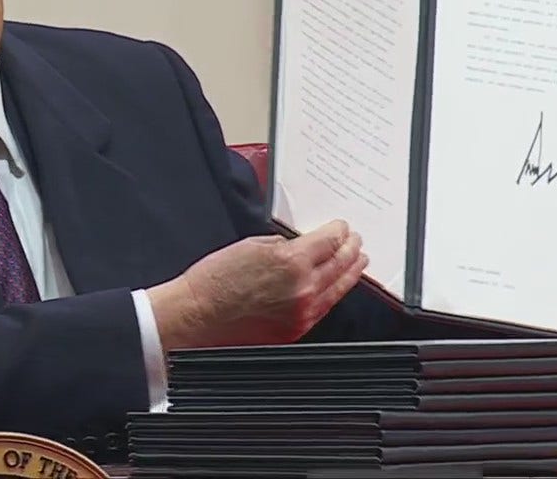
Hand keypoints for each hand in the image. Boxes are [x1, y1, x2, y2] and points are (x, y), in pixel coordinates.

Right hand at [147, 220, 367, 350]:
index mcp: (291, 261)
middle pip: (340, 263)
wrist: (197, 316)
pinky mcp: (295, 330)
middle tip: (355, 241)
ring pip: (338, 288)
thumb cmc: (215, 281)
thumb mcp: (251, 245)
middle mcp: (303, 288)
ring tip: (359, 262)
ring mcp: (302, 312)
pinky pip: (324, 308)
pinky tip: (337, 287)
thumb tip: (300, 248)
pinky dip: (335, 294)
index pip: (330, 240)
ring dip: (351, 272)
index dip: (339, 230)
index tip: (341, 227)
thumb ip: (283, 245)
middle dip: (350, 248)